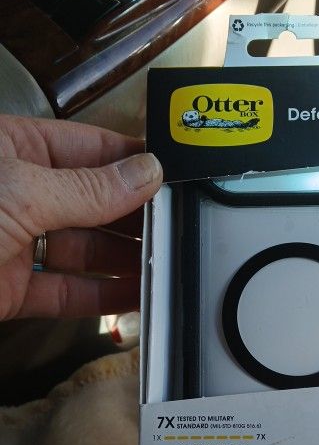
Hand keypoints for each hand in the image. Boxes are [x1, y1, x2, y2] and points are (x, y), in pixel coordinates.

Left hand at [0, 115, 161, 319]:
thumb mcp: (20, 192)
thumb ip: (87, 188)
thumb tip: (145, 173)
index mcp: (12, 149)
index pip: (89, 147)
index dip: (133, 162)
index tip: (173, 176)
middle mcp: (18, 194)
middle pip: (94, 203)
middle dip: (136, 217)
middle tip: (176, 227)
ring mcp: (16, 242)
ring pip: (86, 250)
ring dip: (127, 260)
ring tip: (164, 262)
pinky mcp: (13, 289)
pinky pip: (68, 292)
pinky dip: (103, 297)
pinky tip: (135, 293)